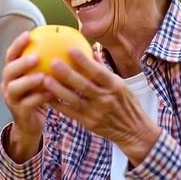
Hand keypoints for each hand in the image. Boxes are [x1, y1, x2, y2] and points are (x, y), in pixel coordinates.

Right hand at [0, 31, 50, 160]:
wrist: (31, 125)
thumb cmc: (38, 96)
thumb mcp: (41, 79)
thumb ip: (47, 64)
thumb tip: (67, 45)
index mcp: (12, 73)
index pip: (11, 55)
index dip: (17, 44)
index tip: (29, 34)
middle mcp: (7, 84)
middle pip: (9, 70)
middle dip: (21, 62)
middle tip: (36, 57)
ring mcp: (11, 99)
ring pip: (14, 88)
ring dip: (28, 81)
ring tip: (42, 77)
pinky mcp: (18, 112)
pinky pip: (27, 104)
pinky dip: (39, 98)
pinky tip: (52, 94)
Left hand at [43, 49, 161, 164]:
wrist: (134, 131)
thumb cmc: (127, 104)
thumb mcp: (122, 85)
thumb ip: (104, 69)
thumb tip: (92, 50)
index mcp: (115, 86)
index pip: (99, 72)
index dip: (85, 61)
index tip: (71, 49)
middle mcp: (106, 99)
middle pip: (84, 86)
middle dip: (68, 74)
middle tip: (53, 62)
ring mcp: (97, 113)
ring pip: (74, 100)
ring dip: (59, 90)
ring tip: (45, 80)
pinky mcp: (89, 124)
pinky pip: (71, 113)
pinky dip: (59, 106)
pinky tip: (46, 97)